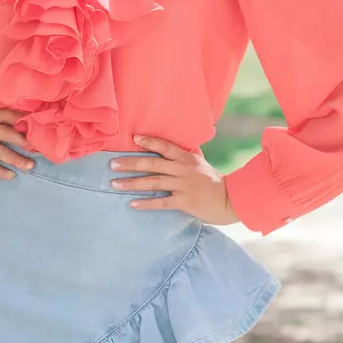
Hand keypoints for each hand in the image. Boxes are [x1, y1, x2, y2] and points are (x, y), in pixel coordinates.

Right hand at [0, 107, 34, 184]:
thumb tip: (28, 132)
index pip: (5, 114)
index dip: (22, 120)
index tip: (38, 129)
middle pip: (3, 132)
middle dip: (22, 140)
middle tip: (36, 148)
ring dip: (16, 158)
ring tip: (29, 165)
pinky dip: (1, 171)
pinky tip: (11, 175)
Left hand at [111, 135, 239, 225]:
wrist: (230, 200)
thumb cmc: (214, 181)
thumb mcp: (202, 163)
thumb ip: (190, 154)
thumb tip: (182, 145)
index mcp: (187, 158)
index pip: (165, 146)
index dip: (149, 142)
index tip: (133, 139)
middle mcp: (183, 170)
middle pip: (153, 164)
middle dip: (131, 164)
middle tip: (112, 164)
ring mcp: (183, 186)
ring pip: (153, 182)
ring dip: (132, 183)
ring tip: (115, 184)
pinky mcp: (185, 202)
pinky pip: (161, 202)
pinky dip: (146, 203)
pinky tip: (132, 203)